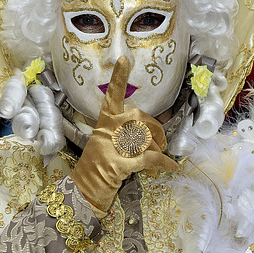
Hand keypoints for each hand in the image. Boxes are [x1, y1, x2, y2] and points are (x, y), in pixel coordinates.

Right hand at [71, 56, 177, 214]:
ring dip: (158, 152)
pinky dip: (164, 163)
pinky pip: (149, 158)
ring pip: (146, 138)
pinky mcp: (118, 164)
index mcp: (103, 124)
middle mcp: (106, 131)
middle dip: (157, 131)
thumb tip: (153, 135)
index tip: (125, 59)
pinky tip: (171, 167)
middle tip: (161, 146)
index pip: (112, 96)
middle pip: (139, 117)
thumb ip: (126, 136)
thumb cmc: (98, 171)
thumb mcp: (109, 147)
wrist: (82, 193)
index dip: (119, 77)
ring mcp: (110, 147)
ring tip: (156, 163)